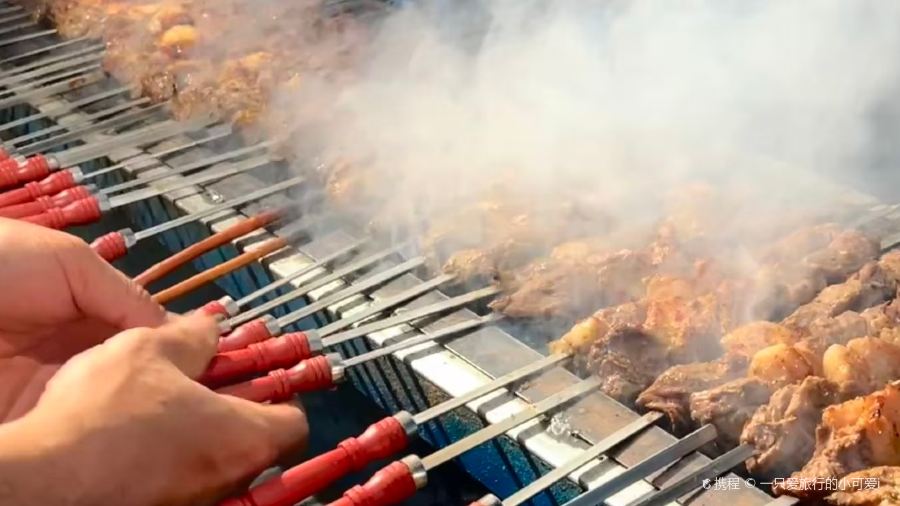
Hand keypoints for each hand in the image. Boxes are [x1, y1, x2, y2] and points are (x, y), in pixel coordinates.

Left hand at [0, 218, 165, 420]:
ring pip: (103, 402)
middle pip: (125, 373)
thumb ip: (125, 294)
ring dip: (127, 405)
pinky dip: (92, 425)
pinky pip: (69, 424)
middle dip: (152, 382)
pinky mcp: (27, 417)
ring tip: (155, 406)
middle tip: (183, 391)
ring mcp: (47, 387)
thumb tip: (175, 328)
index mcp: (82, 312)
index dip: (169, 348)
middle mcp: (69, 352)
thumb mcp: (70, 262)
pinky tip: (116, 421)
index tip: (200, 362)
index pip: (138, 336)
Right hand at [0, 315, 307, 505]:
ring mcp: (195, 500)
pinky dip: (173, 454)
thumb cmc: (101, 420)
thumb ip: (191, 336)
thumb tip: (209, 327)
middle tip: (214, 381)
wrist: (42, 479)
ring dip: (203, 430)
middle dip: (240, 408)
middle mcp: (228, 478)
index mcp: (244, 438)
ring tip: (170, 401)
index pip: (295, 422)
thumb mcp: (148, 350)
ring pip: (216, 460)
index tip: (267, 374)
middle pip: (257, 442)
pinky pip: (181, 477)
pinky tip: (142, 433)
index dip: (283, 393)